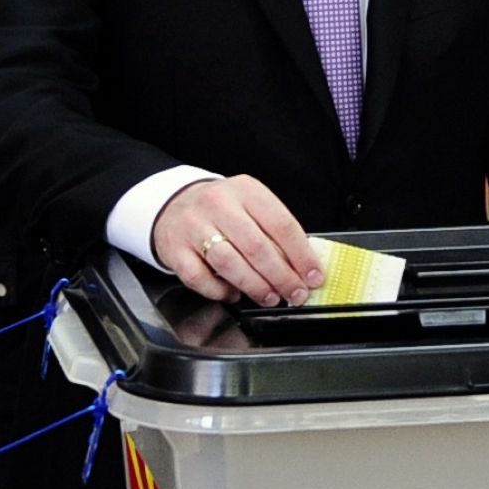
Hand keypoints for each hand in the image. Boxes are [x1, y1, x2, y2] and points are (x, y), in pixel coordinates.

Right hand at [152, 175, 323, 305]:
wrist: (175, 205)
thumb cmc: (223, 210)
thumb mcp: (251, 205)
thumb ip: (275, 230)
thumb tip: (304, 265)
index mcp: (247, 190)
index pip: (281, 224)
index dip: (301, 255)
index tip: (313, 276)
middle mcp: (219, 205)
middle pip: (257, 246)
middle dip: (282, 276)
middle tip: (295, 294)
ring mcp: (193, 227)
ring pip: (229, 263)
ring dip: (255, 286)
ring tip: (270, 297)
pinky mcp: (174, 249)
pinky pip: (199, 278)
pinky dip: (219, 291)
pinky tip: (233, 295)